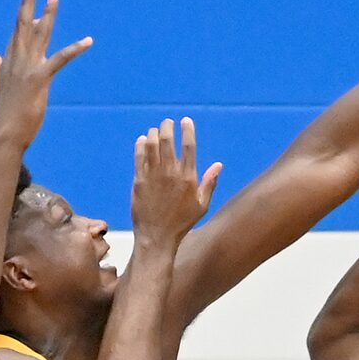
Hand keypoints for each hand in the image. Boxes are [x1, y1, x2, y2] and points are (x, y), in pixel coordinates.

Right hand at [0, 0, 92, 147]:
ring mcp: (28, 68)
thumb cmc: (0, 119)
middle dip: (29, 5)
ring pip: (40, 35)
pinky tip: (87, 41)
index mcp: (6, 65)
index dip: (23, 22)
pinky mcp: (40, 78)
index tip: (29, 9)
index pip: (16, 38)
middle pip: (23, 27)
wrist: (3, 135)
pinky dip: (75, 49)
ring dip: (47, 16)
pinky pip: (61, 59)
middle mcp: (16, 61)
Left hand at [132, 118, 223, 248]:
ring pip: (152, 144)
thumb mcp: (202, 206)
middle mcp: (170, 173)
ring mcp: (153, 175)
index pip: (188, 145)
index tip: (185, 121)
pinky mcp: (139, 180)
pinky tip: (143, 140)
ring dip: (154, 133)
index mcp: (188, 177)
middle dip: (167, 126)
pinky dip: (141, 144)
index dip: (187, 129)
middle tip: (167, 123)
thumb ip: (210, 183)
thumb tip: (219, 165)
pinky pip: (139, 156)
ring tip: (155, 131)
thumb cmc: (182, 224)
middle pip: (167, 140)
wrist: (157, 238)